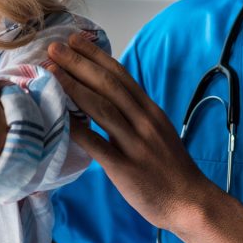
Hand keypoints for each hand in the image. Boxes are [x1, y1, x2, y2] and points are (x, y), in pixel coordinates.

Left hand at [46, 33, 213, 232]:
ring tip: (51, 72)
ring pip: (102, 108)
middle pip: (108, 85)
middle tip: (55, 48)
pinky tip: (57, 118)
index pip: (121, 75)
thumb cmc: (171, 170)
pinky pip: (97, 145)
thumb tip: (107, 100)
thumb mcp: (158, 132)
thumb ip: (135, 116)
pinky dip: (76, 130)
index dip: (96, 56)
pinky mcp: (126, 168)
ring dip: (74, 87)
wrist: (191, 202)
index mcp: (150, 111)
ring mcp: (135, 144)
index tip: (75, 40)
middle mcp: (144, 121)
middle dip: (79, 63)